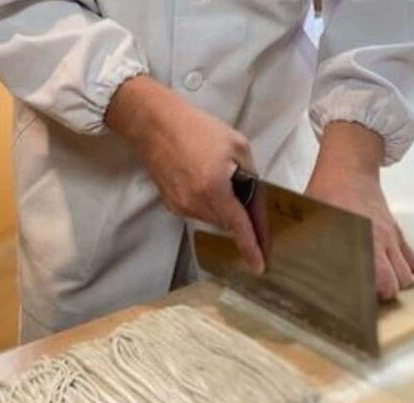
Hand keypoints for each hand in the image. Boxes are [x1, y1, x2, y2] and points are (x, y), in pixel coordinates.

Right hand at [105, 76, 263, 272]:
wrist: (155, 124)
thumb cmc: (196, 128)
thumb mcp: (236, 144)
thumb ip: (250, 173)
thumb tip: (253, 194)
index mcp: (214, 187)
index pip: (238, 225)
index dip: (250, 247)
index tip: (258, 267)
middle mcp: (195, 202)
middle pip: (227, 222)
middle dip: (238, 214)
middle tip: (242, 190)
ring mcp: (180, 205)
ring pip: (212, 218)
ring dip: (221, 207)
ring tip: (218, 177)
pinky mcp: (171, 204)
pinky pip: (197, 211)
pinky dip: (207, 203)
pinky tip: (203, 180)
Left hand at [305, 122, 413, 300]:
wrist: (349, 168)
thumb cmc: (325, 195)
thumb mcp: (308, 218)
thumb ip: (301, 242)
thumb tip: (279, 267)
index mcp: (361, 239)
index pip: (376, 279)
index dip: (368, 298)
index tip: (355, 308)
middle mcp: (381, 242)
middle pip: (395, 282)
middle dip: (384, 296)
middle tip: (366, 304)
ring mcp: (393, 239)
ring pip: (406, 274)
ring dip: (398, 287)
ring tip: (383, 297)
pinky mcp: (398, 236)